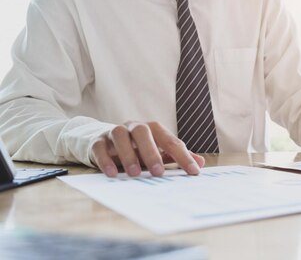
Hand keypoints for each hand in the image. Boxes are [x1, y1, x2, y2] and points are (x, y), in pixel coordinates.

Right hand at [91, 121, 205, 176]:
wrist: (102, 142)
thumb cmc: (137, 149)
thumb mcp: (158, 152)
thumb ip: (177, 157)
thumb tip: (201, 163)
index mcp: (153, 129)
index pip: (171, 141)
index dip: (183, 156)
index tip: (193, 172)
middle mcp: (134, 127)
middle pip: (143, 132)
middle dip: (152, 152)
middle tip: (159, 172)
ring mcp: (114, 132)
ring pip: (120, 136)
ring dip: (128, 155)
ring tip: (135, 174)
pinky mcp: (97, 141)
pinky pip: (100, 147)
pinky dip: (105, 160)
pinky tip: (112, 174)